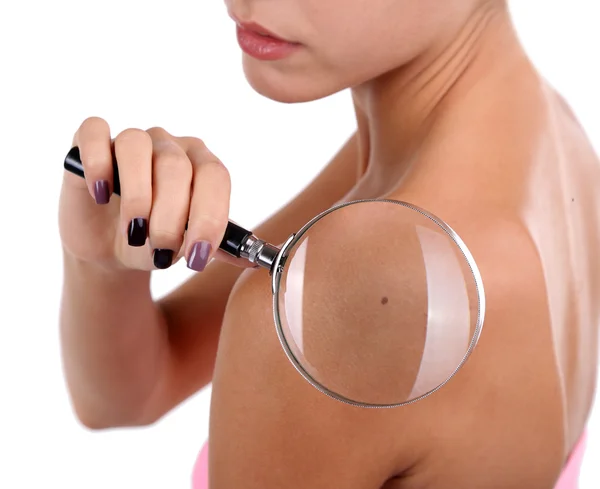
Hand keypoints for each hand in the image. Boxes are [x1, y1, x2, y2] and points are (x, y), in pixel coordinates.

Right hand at [59, 117, 231, 271]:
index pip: (215, 177)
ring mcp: (133, 140)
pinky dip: (97, 162)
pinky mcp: (91, 142)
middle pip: (176, 166)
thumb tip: (254, 259)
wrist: (111, 247)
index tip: (197, 256)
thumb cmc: (157, 242)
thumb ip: (222, 249)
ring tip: (132, 232)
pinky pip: (94, 132)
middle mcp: (171, 146)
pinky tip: (101, 195)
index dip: (209, 217)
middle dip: (170, 217)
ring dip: (136, 197)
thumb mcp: (189, 249)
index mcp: (202, 166)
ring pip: (137, 147)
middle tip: (161, 250)